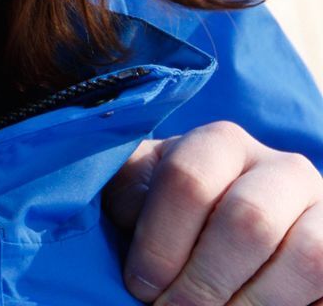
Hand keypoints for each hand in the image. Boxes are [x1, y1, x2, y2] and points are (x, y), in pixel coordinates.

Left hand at [104, 121, 322, 304]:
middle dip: (205, 280)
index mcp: (221, 143)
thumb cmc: (172, 211)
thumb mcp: (141, 193)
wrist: (227, 222)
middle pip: (249, 220)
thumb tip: (128, 226)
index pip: (188, 181)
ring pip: (306, 255)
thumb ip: (129, 197)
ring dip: (254, 302)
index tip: (142, 285)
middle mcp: (282, 168)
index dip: (160, 243)